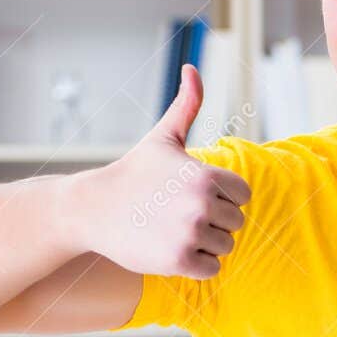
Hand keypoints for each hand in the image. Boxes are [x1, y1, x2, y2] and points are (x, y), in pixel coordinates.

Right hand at [75, 64, 250, 278]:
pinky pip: (211, 268)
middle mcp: (202, 205)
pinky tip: (172, 248)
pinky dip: (196, 263)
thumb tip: (192, 67)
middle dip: (214, 221)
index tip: (194, 194)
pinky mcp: (178, 260)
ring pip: (225, 247)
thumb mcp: (163, 137)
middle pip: (236, 223)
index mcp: (207, 175)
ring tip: (174, 230)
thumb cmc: (134, 172)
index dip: (223, 196)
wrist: (94, 208)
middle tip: (179, 214)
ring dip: (205, 243)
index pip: (243, 196)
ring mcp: (191, 234)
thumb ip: (187, 104)